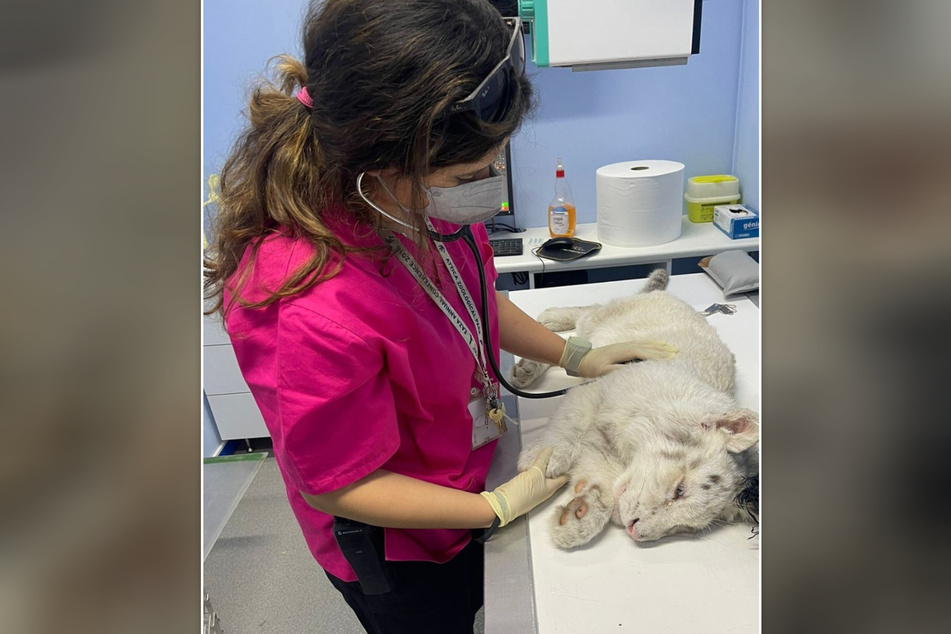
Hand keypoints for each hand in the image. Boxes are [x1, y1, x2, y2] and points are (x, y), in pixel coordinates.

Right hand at [480, 447, 567, 526]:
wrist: (504, 503)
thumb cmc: (524, 490)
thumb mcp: (535, 473)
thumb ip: (543, 460)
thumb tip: (550, 449)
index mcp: (552, 487)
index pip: (564, 476)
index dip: (568, 466)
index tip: (568, 455)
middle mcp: (545, 488)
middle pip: (553, 474)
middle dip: (555, 463)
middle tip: (556, 449)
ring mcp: (535, 488)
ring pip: (542, 474)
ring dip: (543, 464)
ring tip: (544, 451)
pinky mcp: (525, 486)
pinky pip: (532, 474)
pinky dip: (533, 467)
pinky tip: (531, 459)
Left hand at [559, 337, 676, 377]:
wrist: (579, 358)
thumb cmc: (590, 367)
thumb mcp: (602, 371)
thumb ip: (616, 371)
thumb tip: (631, 370)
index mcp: (622, 352)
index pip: (643, 353)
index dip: (657, 355)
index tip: (669, 358)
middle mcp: (624, 346)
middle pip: (647, 347)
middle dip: (661, 350)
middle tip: (676, 353)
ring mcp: (623, 345)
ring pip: (645, 344)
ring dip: (658, 346)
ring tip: (670, 348)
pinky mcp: (621, 348)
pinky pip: (640, 345)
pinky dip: (650, 345)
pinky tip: (655, 347)